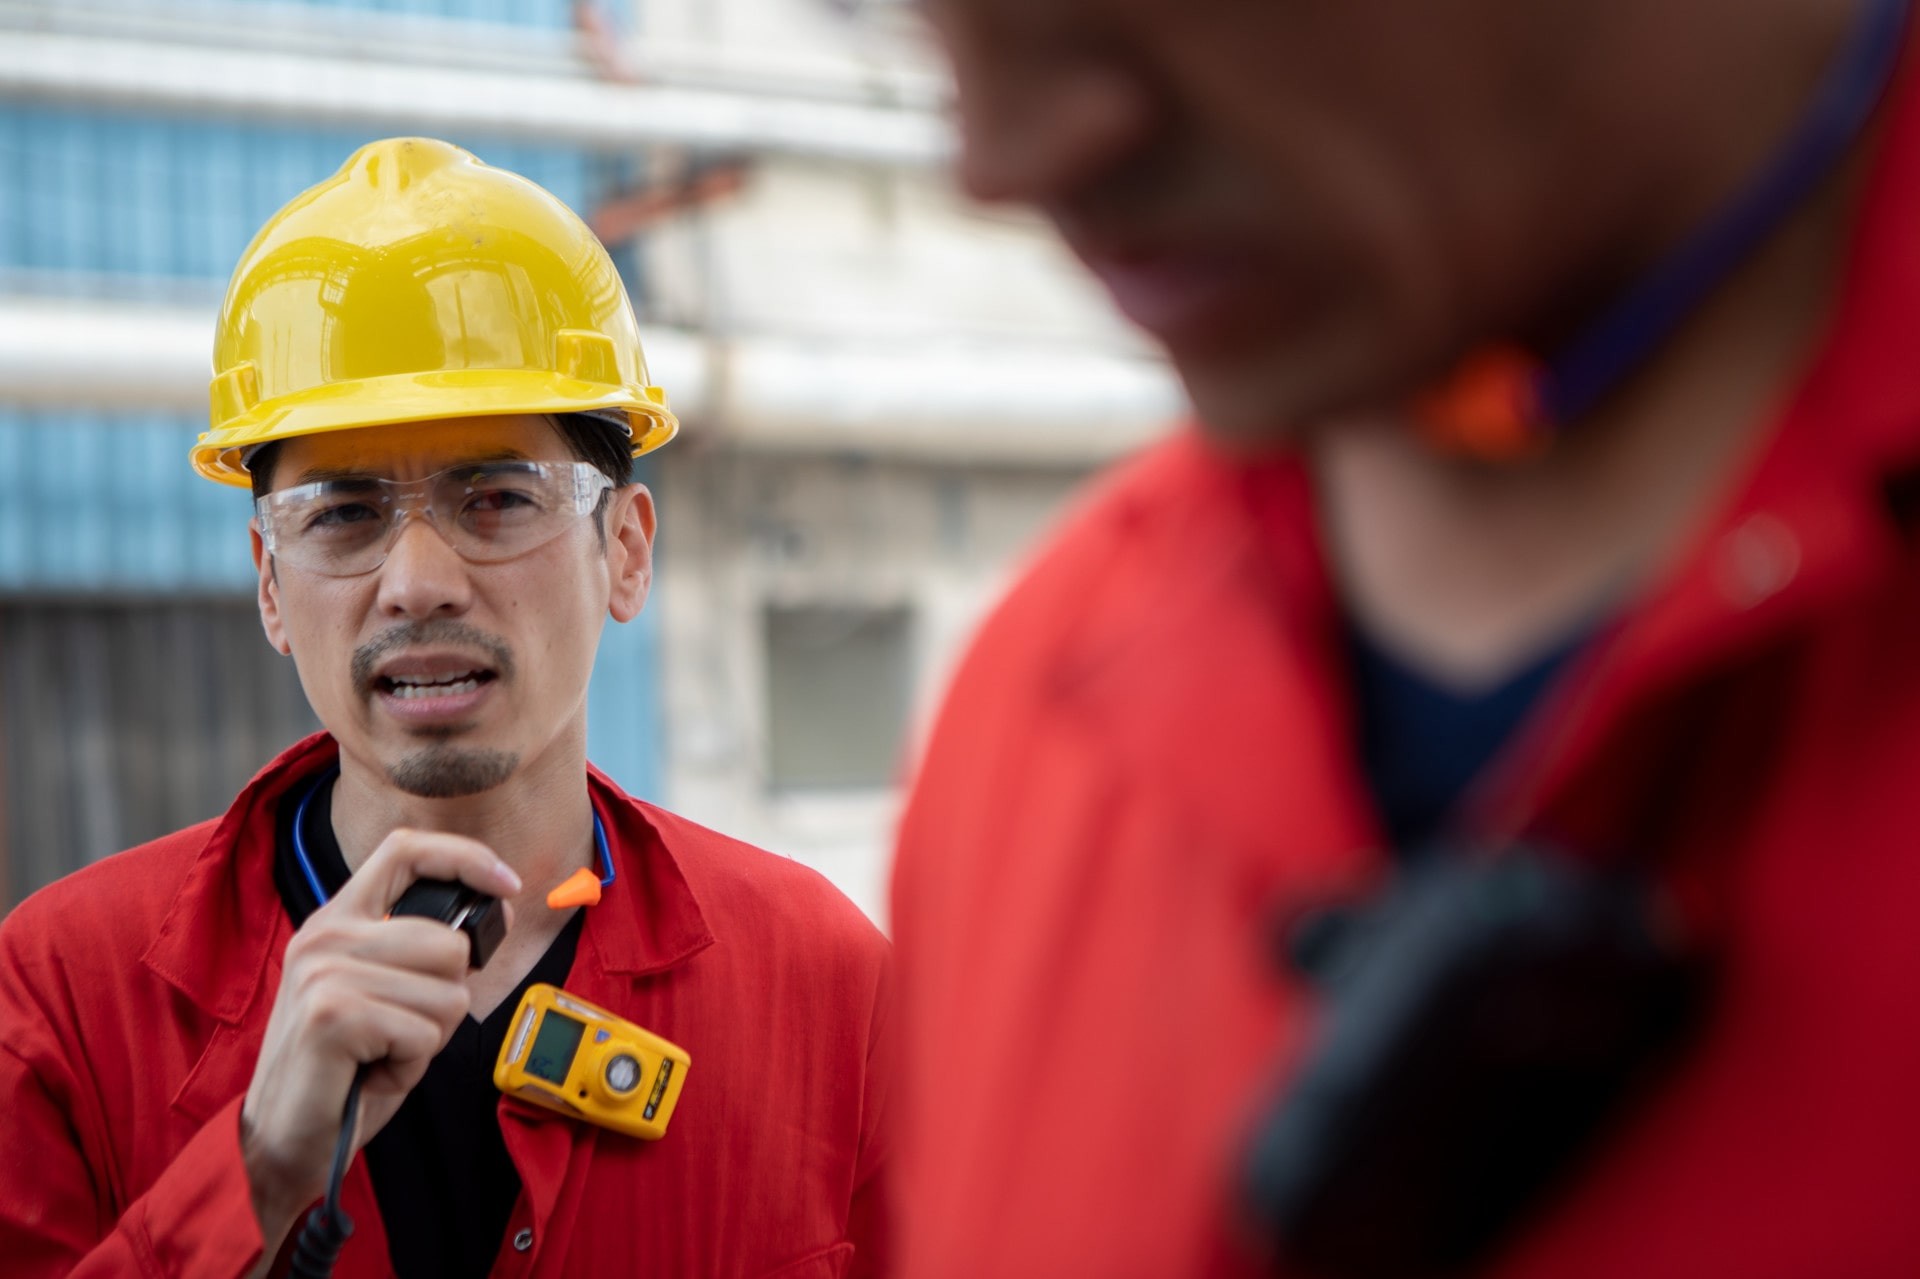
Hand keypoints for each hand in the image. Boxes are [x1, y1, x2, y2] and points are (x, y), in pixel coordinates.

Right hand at [240, 829, 519, 1244]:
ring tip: (381, 1053)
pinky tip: (372, 1073)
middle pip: (449, 943)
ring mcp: (324, 972)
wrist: (283, 1139)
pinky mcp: (333, 1014)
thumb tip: (495, 915)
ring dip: (428, 1037)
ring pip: (447, 992)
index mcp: (338, 920)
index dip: (465, 857)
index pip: (404, 851)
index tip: (506, 886)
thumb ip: (420, 951)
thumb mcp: (382, 992)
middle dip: (446, 999)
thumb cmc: (343, 1069)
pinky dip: (410, 1065)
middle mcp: (326, 936)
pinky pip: (424, 1033)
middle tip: (401, 1032)